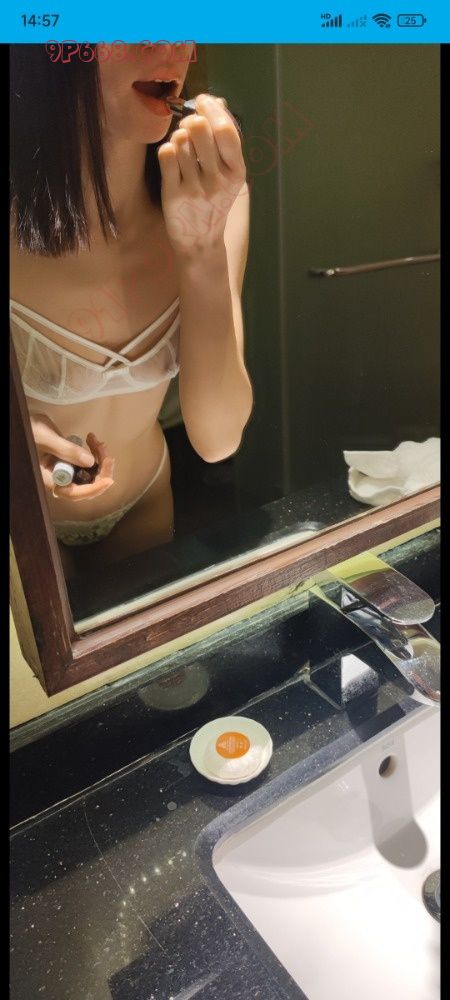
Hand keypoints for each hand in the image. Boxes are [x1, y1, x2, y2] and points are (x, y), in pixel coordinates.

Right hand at [30, 414, 114, 501]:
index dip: (93, 489)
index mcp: (50, 478)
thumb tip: (90, 462)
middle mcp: (61, 479)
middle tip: (103, 448)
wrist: (28, 424)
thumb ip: (66, 450)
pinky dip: (95, 452)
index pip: (73, 493)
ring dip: (100, 458)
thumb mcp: (45, 437)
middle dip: (101, 469)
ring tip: (94, 440)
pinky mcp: (73, 463)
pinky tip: (91, 439)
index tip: (108, 480)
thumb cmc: (30, 431)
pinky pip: (90, 463)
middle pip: (87, 485)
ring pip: (92, 473)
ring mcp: (68, 471)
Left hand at [157, 94, 246, 255]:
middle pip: (199, 129)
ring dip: (178, 138)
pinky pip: (166, 155)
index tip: (203, 101)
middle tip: (189, 128)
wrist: (200, 240)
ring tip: (182, 149)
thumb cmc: (214, 200)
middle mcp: (218, 180)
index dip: (211, 108)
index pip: (225, 130)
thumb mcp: (229, 174)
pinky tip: (171, 158)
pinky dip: (166, 150)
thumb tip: (216, 101)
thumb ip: (226, 141)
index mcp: (237, 172)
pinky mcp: (174, 194)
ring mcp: (195, 188)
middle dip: (191, 121)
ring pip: (180, 140)